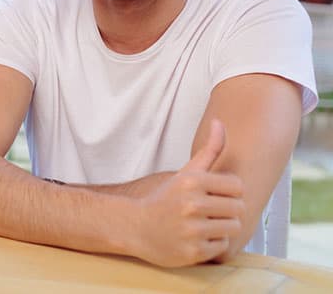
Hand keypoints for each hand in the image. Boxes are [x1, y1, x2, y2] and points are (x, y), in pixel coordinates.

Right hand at [134, 120, 244, 266]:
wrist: (135, 227)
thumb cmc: (165, 198)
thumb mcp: (185, 173)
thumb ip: (209, 149)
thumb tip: (220, 121)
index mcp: (192, 182)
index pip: (238, 186)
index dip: (228, 192)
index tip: (214, 195)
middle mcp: (192, 205)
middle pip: (238, 209)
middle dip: (227, 211)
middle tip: (209, 212)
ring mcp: (192, 229)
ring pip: (232, 228)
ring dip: (221, 228)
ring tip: (203, 224)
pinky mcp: (193, 252)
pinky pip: (221, 247)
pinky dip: (212, 244)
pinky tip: (195, 238)